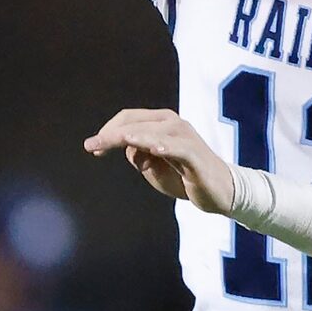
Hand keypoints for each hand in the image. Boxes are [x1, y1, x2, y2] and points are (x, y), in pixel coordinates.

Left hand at [85, 109, 236, 212]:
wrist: (219, 191)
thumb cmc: (184, 178)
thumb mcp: (153, 167)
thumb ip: (138, 154)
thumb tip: (127, 147)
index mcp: (162, 123)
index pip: (129, 118)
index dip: (108, 130)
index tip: (92, 148)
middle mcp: (173, 124)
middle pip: (136, 123)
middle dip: (112, 134)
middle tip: (92, 146)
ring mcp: (185, 138)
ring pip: (153, 133)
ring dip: (135, 136)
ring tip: (120, 140)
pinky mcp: (195, 155)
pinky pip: (178, 148)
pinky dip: (165, 146)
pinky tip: (153, 149)